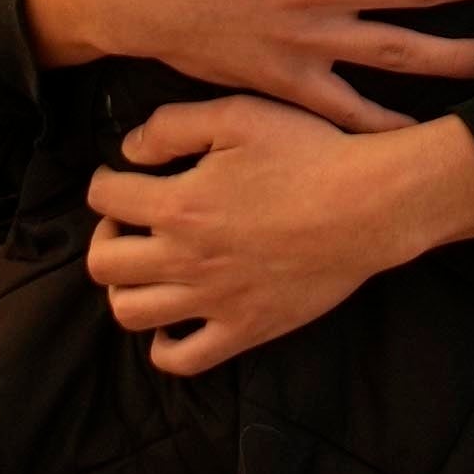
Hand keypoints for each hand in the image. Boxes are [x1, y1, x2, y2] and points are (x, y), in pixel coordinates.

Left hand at [82, 99, 473, 374]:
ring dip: (126, 288)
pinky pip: (182, 359)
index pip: (104, 198)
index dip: (104, 183)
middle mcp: (186, 258)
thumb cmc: (309, 153)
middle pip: (103, 263)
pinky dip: (163, 344)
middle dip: (105, 237)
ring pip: (130, 313)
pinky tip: (174, 318)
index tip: (120, 179)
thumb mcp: (238, 115)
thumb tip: (129, 151)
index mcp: (179, 204)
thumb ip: (172, 126)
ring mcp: (213, 301)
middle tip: (129, 223)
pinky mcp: (244, 329)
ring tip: (148, 266)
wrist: (370, 205)